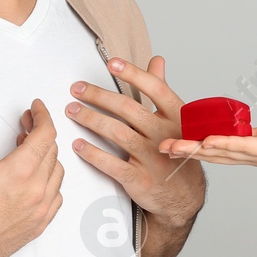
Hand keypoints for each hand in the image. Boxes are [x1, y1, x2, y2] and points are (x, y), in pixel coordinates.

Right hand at [0, 97, 65, 256]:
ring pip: (58, 173)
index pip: (46, 134)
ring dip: (47, 157)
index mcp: (20, 172)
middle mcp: (37, 191)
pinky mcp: (39, 226)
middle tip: (25, 125)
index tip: (35, 108)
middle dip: (41, 133)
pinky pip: (56, 196)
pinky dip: (50, 181)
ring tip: (26, 150)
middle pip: (52, 151)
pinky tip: (35, 179)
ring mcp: (41, 210)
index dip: (43, 115)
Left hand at [33, 55, 204, 231]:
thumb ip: (162, 89)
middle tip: (77, 89)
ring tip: (72, 111)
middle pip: (128, 109)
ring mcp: (153, 158)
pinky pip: (112, 164)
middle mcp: (166, 135)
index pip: (155, 89)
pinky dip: (93, 154)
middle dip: (98, 96)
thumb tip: (156, 61)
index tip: (111, 63)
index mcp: (176, 117)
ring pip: (117, 133)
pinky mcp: (140, 179)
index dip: (133, 74)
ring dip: (90, 120)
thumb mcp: (176, 121)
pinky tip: (78, 145)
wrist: (184, 195)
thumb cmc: (175, 151)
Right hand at [158, 113, 256, 171]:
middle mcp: (252, 156)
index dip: (192, 148)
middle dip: (185, 151)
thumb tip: (245, 129)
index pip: (216, 150)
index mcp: (252, 151)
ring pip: (222, 152)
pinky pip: (244, 146)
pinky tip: (208, 140)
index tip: (171, 145)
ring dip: (196, 149)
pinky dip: (225, 143)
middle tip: (159, 148)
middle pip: (212, 154)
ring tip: (174, 146)